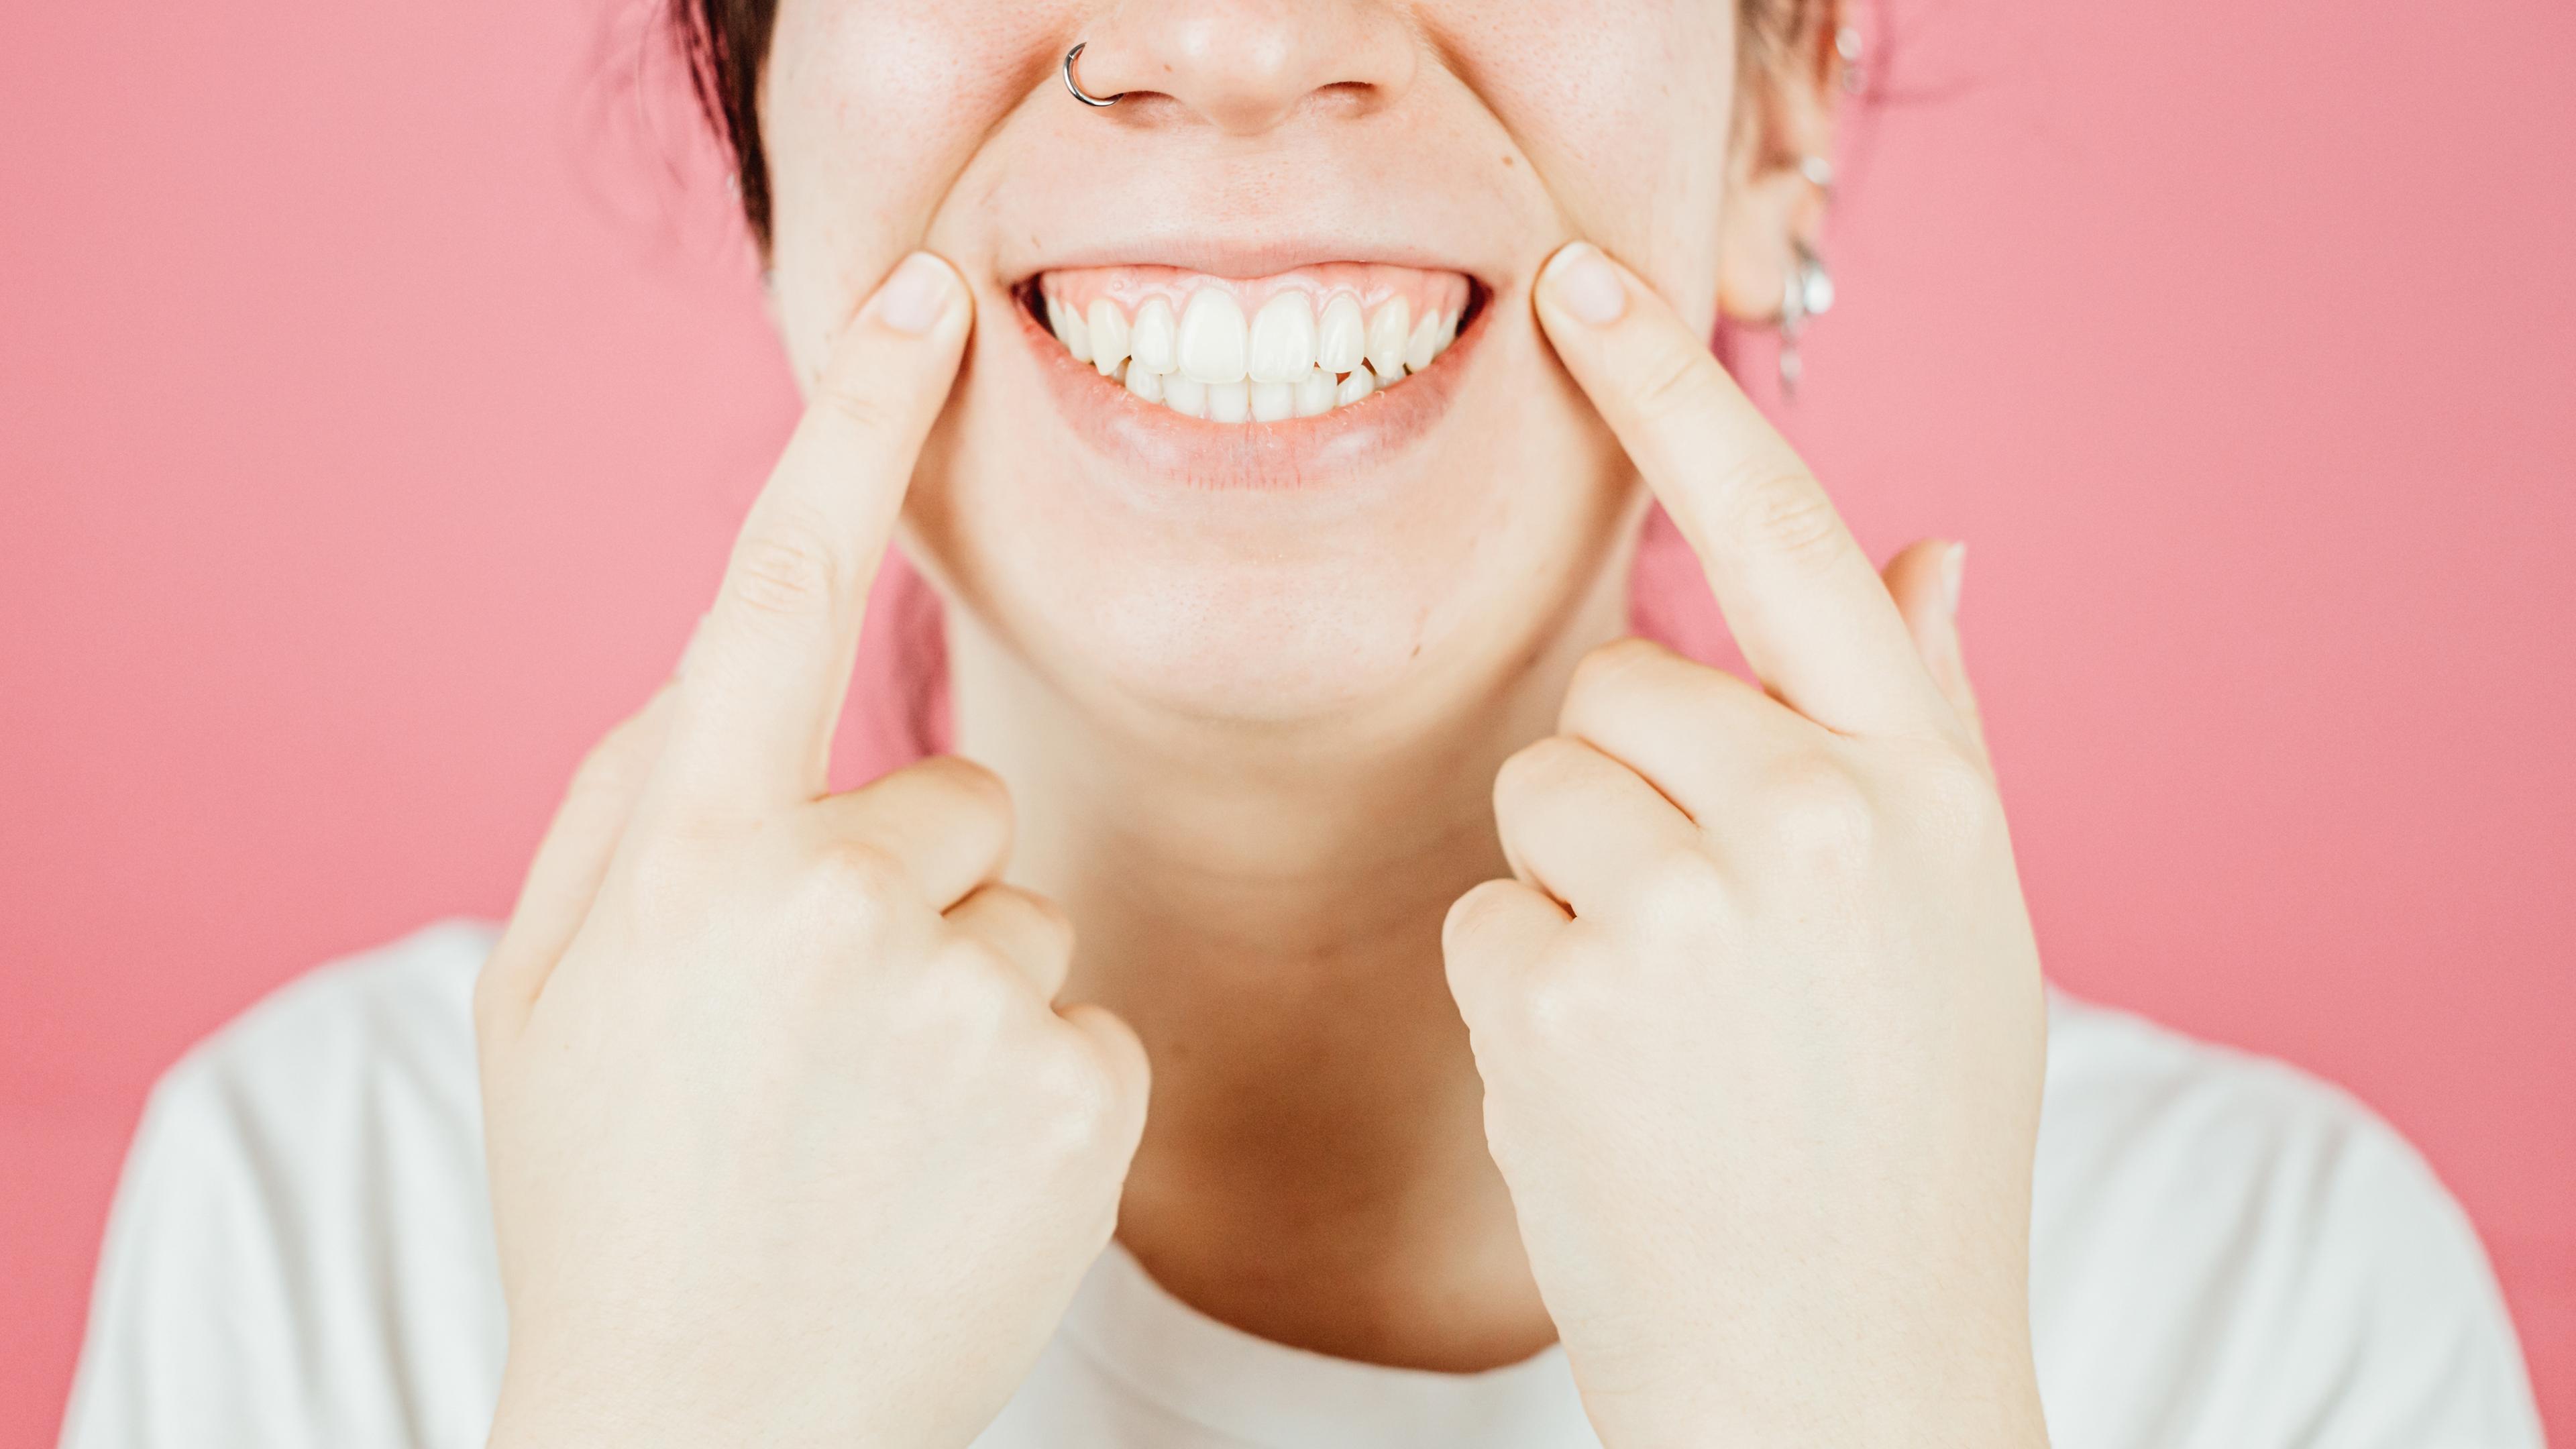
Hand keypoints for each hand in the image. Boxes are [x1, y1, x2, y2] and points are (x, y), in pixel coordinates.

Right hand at [473, 254, 1149, 1448]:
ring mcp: (972, 1002)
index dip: (853, 426)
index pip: (774, 594)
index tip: (918, 299)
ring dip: (968, 980)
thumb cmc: (619, 1197)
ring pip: (1025, 901)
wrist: (711, 1438)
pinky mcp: (1081, 1091)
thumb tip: (729, 662)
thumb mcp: (544, 992)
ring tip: (877, 1121)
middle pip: (948, 797)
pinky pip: (1085, 1005)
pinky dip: (1036, 1071)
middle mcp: (836, 908)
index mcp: (689, 863)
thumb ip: (627, 797)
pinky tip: (953, 1169)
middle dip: (901, 883)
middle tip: (819, 1038)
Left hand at [1443, 242, 2048, 1448]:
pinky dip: (1520, 989)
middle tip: (1704, 939)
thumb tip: (1932, 542)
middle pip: (1622, 686)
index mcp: (1926, 795)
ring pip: (1539, 788)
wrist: (1844, 1373)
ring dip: (1573, 886)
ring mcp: (1684, 910)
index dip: (1675, 399)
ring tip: (1665, 1021)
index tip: (1588, 286)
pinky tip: (1607, 1085)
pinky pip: (1484, 912)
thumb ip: (1931, 728)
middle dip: (1633, 784)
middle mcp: (1817, 824)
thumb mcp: (1967, 924)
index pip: (1791, 541)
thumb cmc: (1901, 1142)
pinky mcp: (1561, 997)